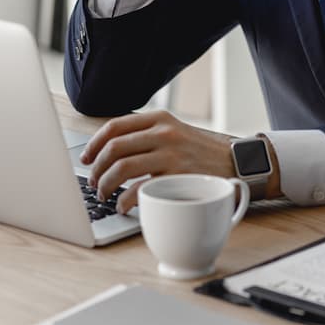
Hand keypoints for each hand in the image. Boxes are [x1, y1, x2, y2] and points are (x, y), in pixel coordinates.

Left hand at [80, 110, 233, 213]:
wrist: (238, 162)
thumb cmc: (203, 152)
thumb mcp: (176, 131)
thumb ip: (148, 135)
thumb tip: (111, 152)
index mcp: (159, 118)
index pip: (114, 126)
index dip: (94, 144)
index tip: (86, 158)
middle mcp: (163, 132)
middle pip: (114, 147)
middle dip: (96, 168)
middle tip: (93, 182)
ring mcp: (170, 154)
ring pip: (122, 167)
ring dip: (105, 184)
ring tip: (104, 194)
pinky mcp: (177, 176)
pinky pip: (140, 189)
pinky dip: (125, 200)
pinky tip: (123, 206)